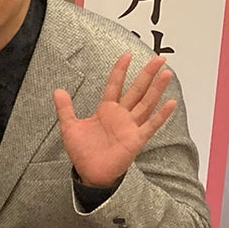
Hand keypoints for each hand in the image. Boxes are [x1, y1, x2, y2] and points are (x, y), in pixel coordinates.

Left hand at [54, 52, 177, 189]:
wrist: (89, 172)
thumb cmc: (83, 151)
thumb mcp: (70, 126)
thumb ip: (65, 108)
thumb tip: (58, 90)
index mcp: (106, 110)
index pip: (115, 85)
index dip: (120, 70)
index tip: (127, 55)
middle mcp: (121, 115)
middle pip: (137, 90)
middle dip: (147, 74)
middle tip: (159, 59)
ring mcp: (130, 126)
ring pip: (147, 103)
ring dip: (157, 89)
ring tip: (166, 73)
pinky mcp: (136, 139)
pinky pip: (151, 125)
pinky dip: (161, 115)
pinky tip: (170, 103)